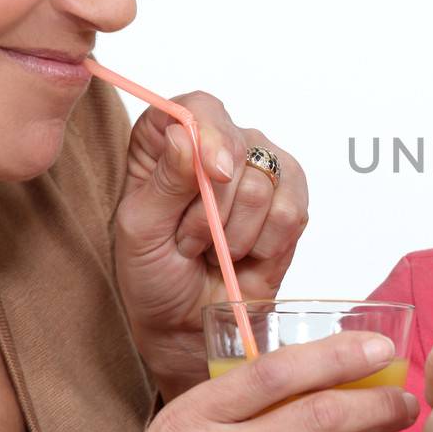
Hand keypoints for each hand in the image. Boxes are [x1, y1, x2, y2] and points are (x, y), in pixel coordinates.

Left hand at [112, 92, 308, 397]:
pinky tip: (244, 254)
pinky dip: (262, 245)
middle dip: (210, 207)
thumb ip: (164, 180)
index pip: (197, 108)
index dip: (208, 134)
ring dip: (232, 234)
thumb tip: (185, 135)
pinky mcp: (292, 199)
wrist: (188, 323)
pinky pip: (290, 213)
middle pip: (235, 146)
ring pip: (260, 186)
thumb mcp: (139, 229)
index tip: (211, 172)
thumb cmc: (154, 274)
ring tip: (213, 249)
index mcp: (167, 139)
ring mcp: (260, 169)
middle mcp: (218, 145)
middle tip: (188, 239)